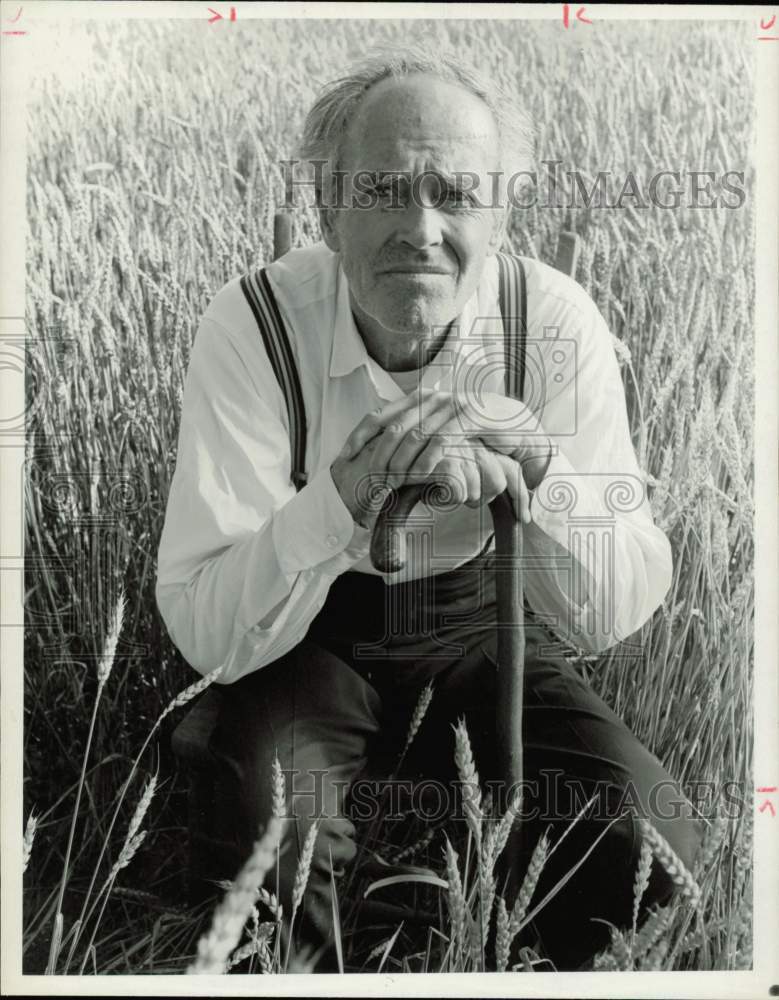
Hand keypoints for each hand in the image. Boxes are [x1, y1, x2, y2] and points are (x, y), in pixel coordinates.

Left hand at [331, 394, 541, 527]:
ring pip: (412, 436)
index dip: (358, 436)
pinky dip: (425, 460)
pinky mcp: (468, 417)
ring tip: (390, 484)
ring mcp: (449, 406)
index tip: (345, 457)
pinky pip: (439, 441)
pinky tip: (417, 477)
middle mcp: (430, 399)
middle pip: (391, 429)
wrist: (514, 423)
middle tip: (371, 481)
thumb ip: (415, 435)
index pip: (378, 416)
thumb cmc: (473, 432)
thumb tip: (384, 452)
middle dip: (378, 457)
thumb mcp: (439, 430)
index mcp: (417, 400)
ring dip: (399, 463)